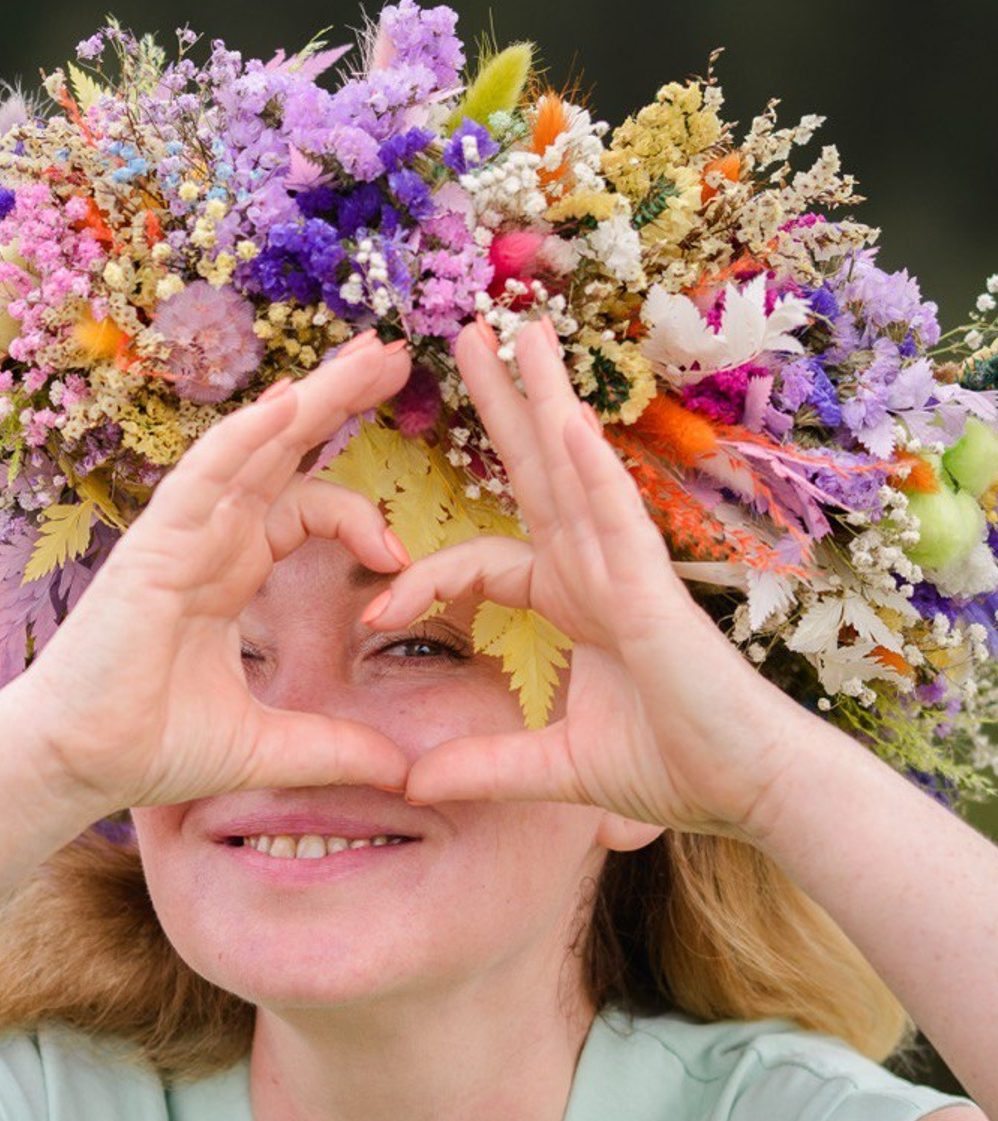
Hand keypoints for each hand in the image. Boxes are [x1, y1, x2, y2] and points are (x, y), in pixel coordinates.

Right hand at [5, 332, 413, 811]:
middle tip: (393, 356)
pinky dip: (246, 436)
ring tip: (371, 354)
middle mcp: (210, 538)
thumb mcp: (268, 746)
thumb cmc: (152, 746)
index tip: (404, 556)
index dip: (360, 515)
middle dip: (339, 401)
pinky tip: (293, 401)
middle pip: (283, 451)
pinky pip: (204, 476)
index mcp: (232, 569)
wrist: (79, 767)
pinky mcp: (154, 545)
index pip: (305, 506)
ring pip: (253, 446)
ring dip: (311, 398)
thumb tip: (400, 771)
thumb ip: (335, 747)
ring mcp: (181, 534)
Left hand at [371, 318, 810, 837]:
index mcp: (570, 599)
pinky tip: (566, 419)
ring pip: (576, 469)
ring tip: (520, 330)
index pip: (480, 563)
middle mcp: (595, 569)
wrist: (749, 791)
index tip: (372, 616)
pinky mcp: (653, 591)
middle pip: (535, 472)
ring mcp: (625, 570)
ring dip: (546, 400)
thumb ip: (485, 767)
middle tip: (469, 333)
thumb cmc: (674, 766)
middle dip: (500, 403)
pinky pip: (615, 518)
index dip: (422, 581)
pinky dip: (592, 469)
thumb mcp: (554, 770)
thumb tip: (413, 787)